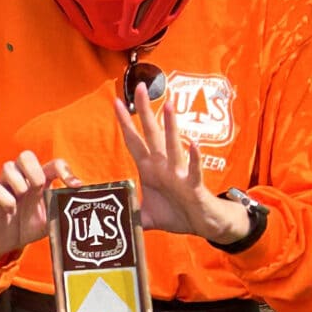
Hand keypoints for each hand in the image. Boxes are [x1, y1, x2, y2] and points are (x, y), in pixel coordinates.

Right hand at [0, 152, 80, 263]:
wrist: (9, 241)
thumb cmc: (31, 225)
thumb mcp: (52, 219)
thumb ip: (63, 209)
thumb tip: (80, 205)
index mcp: (41, 180)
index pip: (54, 164)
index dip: (66, 171)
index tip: (75, 186)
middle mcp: (24, 179)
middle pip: (25, 155)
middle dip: (34, 169)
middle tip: (39, 186)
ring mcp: (7, 186)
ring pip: (8, 166)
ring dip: (18, 181)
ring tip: (22, 196)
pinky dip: (6, 198)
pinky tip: (11, 209)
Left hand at [113, 85, 247, 240]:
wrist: (202, 224)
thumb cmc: (176, 214)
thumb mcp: (145, 216)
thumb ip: (128, 214)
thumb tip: (109, 220)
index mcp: (150, 170)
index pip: (134, 141)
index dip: (125, 123)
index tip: (116, 102)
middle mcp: (163, 166)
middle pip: (152, 134)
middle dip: (145, 111)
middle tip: (140, 87)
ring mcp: (179, 174)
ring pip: (173, 146)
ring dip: (171, 126)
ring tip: (168, 105)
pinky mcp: (193, 186)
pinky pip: (194, 170)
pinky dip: (195, 159)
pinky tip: (194, 145)